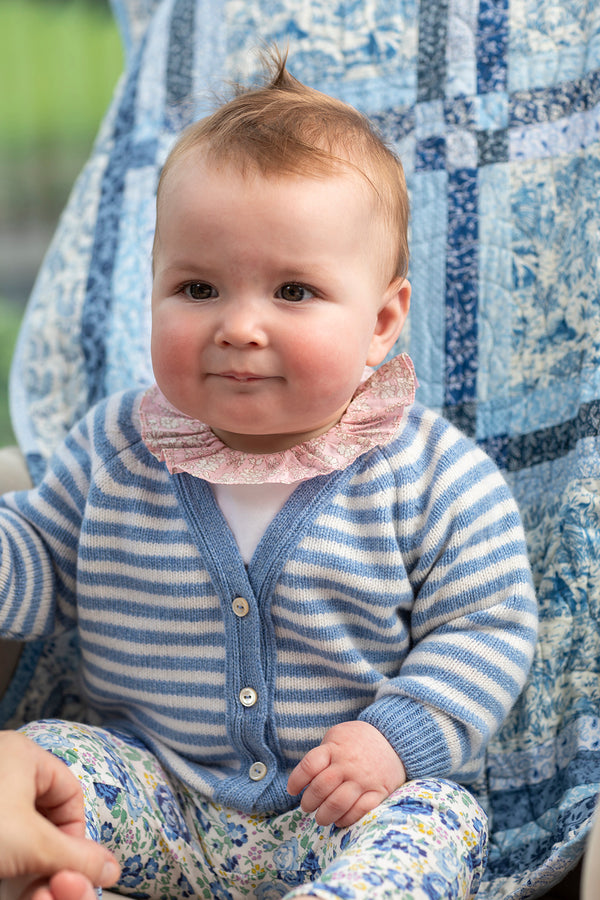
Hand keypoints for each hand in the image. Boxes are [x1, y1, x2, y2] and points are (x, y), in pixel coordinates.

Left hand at [0, 732, 119, 896]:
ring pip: (23, 830)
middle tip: (43, 880)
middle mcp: (6, 765)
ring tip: (20, 883)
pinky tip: (3, 877)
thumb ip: (76, 857)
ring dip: (28, 864)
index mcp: (24, 752)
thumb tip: (112, 869)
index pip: (71, 793)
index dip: (74, 832)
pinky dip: (7, 861)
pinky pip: (4, 836)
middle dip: (49, 854)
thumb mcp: (32, 843)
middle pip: (47, 814)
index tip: (65, 864)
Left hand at [287, 721, 405, 827]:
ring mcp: (364, 779)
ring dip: (324, 815)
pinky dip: (346, 819)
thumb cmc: (359, 740)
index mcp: (334, 748)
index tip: (292, 790)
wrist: (394, 740)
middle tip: (307, 807)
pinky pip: (359, 811)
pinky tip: (339, 820)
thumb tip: (305, 778)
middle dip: (309, 802)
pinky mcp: (379, 792)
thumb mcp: (337, 735)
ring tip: (321, 818)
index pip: (309, 766)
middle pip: (321, 788)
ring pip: (337, 803)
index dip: (296, 781)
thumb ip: (323, 752)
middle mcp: (348, 764)